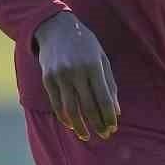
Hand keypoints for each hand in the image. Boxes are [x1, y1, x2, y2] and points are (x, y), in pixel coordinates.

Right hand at [33, 12, 119, 139]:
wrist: (55, 27)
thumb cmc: (84, 44)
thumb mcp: (102, 58)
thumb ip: (110, 84)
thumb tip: (116, 111)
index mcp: (93, 67)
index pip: (103, 99)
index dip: (108, 116)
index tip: (113, 128)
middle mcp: (76, 72)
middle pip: (88, 107)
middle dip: (97, 124)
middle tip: (104, 135)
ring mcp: (60, 76)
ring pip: (71, 110)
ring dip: (80, 127)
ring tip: (86, 136)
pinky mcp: (48, 79)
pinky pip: (56, 104)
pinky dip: (64, 117)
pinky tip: (71, 125)